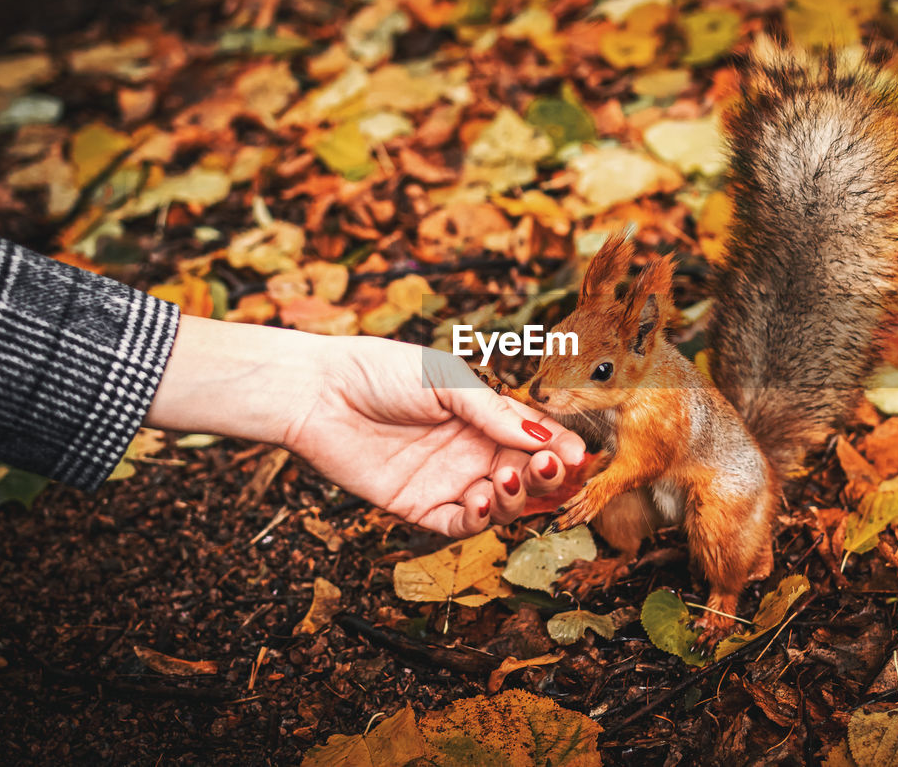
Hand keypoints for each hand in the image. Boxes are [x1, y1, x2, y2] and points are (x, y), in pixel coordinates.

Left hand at [146, 316, 584, 536]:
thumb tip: (544, 438)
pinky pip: (460, 524)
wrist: (318, 392)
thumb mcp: (446, 381)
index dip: (560, 450)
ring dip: (517, 498)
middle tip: (552, 468)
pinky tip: (487, 500)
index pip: (535, 440)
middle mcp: (472, 454)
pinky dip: (480, 519)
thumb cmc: (381, 372)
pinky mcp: (419, 508)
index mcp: (485, 419)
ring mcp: (447, 483)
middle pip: (525, 476)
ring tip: (513, 478)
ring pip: (500, 505)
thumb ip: (494, 413)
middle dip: (546, 476)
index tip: (580, 455)